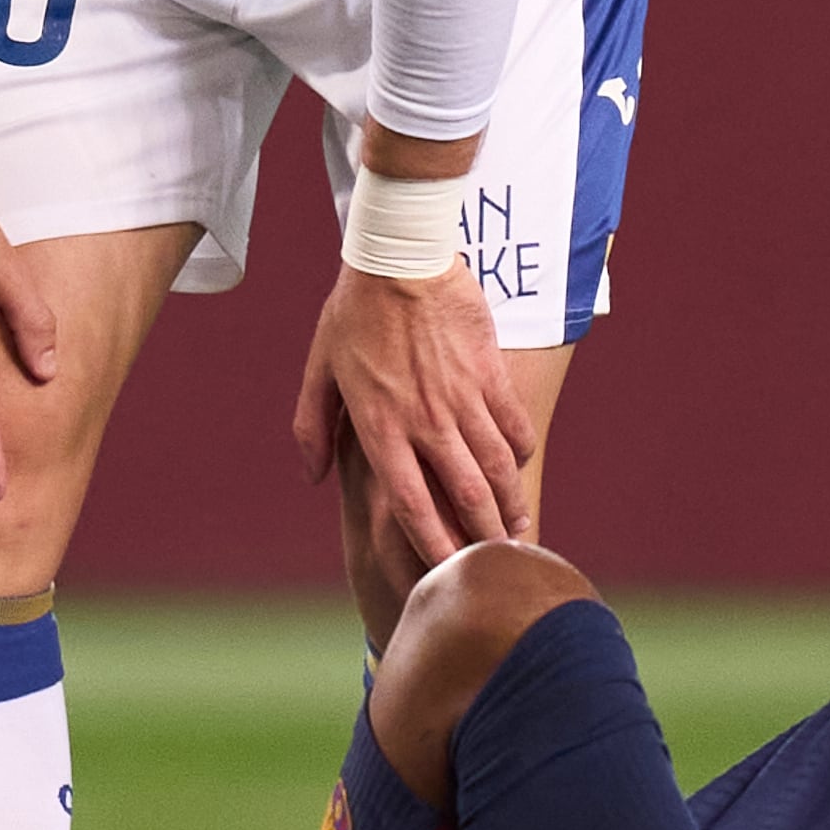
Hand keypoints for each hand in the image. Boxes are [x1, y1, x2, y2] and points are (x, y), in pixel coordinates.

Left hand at [292, 257, 533, 569]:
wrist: (401, 256)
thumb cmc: (353, 312)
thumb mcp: (318, 369)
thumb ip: (312, 427)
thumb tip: (310, 477)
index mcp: (380, 425)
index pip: (410, 502)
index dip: (432, 544)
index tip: (446, 573)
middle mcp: (425, 420)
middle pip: (464, 494)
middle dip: (484, 536)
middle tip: (497, 563)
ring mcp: (462, 397)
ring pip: (496, 466)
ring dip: (509, 503)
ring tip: (518, 529)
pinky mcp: (489, 372)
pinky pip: (512, 424)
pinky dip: (519, 451)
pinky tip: (519, 467)